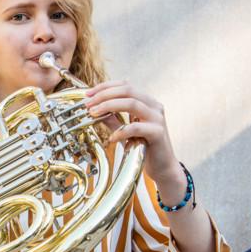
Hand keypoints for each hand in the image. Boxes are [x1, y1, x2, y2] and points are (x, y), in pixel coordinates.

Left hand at [85, 80, 183, 196]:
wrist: (162, 166)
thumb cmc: (143, 147)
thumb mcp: (124, 130)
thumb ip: (112, 119)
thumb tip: (94, 109)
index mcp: (147, 102)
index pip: (125, 85)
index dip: (105, 87)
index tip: (88, 94)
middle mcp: (154, 106)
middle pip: (128, 90)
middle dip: (105, 95)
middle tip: (89, 104)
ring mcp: (157, 118)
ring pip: (132, 104)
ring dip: (109, 106)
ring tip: (94, 114)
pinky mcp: (158, 133)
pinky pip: (136, 128)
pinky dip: (121, 131)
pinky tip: (112, 138)